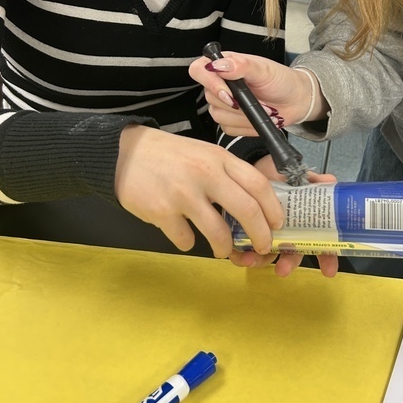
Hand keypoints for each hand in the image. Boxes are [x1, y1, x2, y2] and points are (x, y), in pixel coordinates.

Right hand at [115, 125, 283, 256]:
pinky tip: (183, 234)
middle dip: (260, 235)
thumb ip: (227, 175)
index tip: (277, 224)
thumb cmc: (169, 155)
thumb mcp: (204, 154)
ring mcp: (183, 194)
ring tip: (222, 249)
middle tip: (262, 247)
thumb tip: (255, 207)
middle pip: (247, 211)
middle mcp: (206, 174)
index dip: (273, 208)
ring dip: (225, 248)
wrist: (124, 153)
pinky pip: (185, 240)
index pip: (258, 184)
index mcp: (219, 158)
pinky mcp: (162, 211)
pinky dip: (187, 242)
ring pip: (219, 233)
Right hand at [189, 52, 326, 133]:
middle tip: (261, 102)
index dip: (210, 83)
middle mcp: (219, 84)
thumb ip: (241, 66)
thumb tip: (219, 64)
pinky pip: (229, 129)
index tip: (230, 93)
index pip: (198, 70)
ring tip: (264, 110)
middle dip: (239, 104)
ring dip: (245, 117)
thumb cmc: (281, 80)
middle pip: (210, 98)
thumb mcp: (264, 69)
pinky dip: (247, 127)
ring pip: (219, 116)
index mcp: (224, 65)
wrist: (295, 100)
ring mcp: (223, 104)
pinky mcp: (230, 122)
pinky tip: (260, 119)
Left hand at [226, 154, 339, 277]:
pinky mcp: (249, 234)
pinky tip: (238, 254)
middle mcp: (289, 233)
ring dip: (261, 262)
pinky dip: (242, 255)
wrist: (254, 167)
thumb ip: (314, 181)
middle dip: (288, 264)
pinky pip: (247, 251)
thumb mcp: (298, 176)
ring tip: (250, 260)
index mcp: (304, 223)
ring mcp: (269, 235)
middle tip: (283, 269)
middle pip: (294, 255)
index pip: (322, 245)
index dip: (327, 259)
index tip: (328, 271)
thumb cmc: (280, 175)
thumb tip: (330, 182)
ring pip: (268, 257)